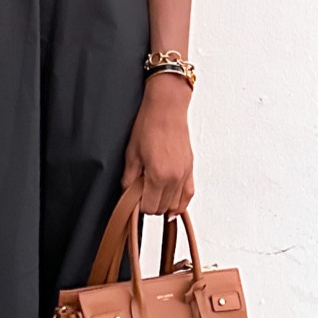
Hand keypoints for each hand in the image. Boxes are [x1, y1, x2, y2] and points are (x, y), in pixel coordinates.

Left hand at [122, 75, 193, 214]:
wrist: (167, 109)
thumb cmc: (149, 126)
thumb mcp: (132, 154)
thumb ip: (129, 179)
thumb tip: (127, 195)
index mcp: (158, 175)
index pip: (149, 207)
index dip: (138, 205)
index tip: (133, 198)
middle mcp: (175, 178)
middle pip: (162, 209)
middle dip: (150, 205)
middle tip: (141, 193)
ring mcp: (185, 174)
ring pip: (176, 205)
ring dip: (164, 204)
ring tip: (153, 192)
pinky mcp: (190, 169)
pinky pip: (188, 195)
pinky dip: (180, 202)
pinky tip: (172, 203)